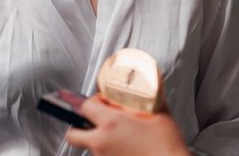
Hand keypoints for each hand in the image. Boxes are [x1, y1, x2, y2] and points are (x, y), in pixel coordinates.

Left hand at [66, 95, 188, 155]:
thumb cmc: (165, 145)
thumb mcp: (159, 112)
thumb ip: (148, 98)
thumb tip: (147, 88)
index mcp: (111, 123)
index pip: (86, 106)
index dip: (93, 101)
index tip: (103, 101)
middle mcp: (102, 143)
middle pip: (73, 134)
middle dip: (78, 125)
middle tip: (92, 120)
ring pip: (89, 146)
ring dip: (98, 137)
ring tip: (118, 133)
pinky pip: (102, 155)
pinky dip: (109, 149)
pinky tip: (125, 145)